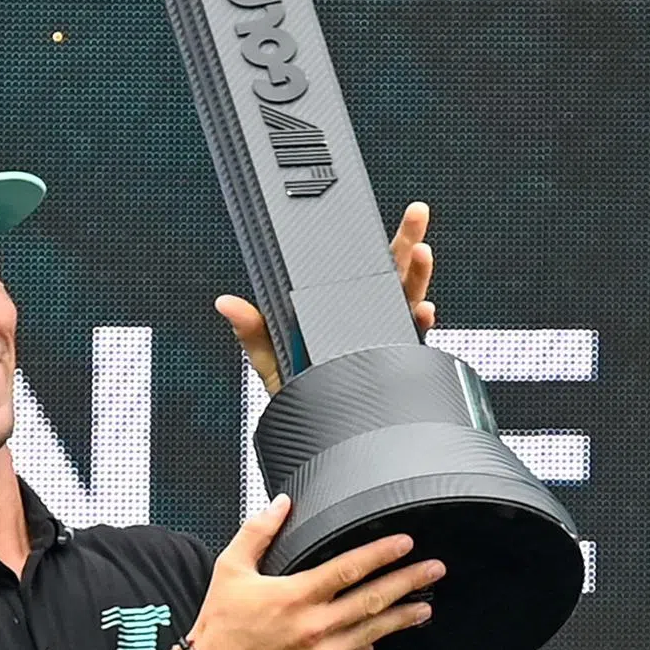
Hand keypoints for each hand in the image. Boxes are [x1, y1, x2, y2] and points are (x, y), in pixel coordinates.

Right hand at [187, 495, 441, 649]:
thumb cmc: (220, 624)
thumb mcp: (230, 568)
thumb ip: (258, 532)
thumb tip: (281, 503)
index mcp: (294, 596)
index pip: (348, 569)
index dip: (380, 554)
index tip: (404, 544)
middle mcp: (314, 627)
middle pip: (372, 600)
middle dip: (407, 582)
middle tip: (434, 570)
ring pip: (372, 631)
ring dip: (401, 617)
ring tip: (425, 605)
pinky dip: (370, 642)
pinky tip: (383, 634)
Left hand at [215, 200, 437, 395]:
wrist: (311, 432)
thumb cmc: (294, 390)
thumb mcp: (270, 357)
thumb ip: (252, 330)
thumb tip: (226, 304)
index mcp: (338, 311)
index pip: (356, 270)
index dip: (369, 244)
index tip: (377, 222)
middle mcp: (366, 320)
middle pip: (391, 276)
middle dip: (406, 243)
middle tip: (415, 217)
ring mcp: (384, 339)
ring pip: (409, 301)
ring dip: (419, 276)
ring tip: (422, 254)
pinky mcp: (395, 362)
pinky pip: (413, 340)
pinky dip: (421, 323)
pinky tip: (423, 311)